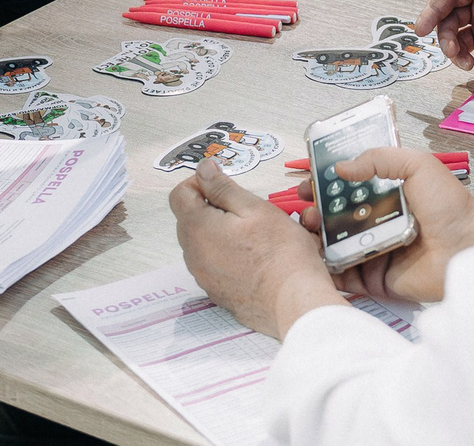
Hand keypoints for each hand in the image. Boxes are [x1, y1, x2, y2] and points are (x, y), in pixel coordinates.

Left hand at [172, 159, 346, 337]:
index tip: (220, 184)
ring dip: (220, 232)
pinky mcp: (218, 292)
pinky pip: (214, 265)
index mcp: (198, 229)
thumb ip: (223, 187)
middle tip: (244, 209)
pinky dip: (227, 255)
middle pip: (189, 220)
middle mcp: (194, 255)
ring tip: (253, 234)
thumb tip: (204, 170)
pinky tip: (254, 256)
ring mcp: (204, 277)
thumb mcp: (254, 208)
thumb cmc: (281, 256)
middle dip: (211, 208)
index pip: (179, 195)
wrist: (294, 302)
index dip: (199, 183)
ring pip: (203, 243)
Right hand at [296, 148, 473, 307]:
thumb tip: (342, 166)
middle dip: (316, 210)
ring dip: (316, 236)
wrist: (467, 249)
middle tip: (305, 206)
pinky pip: (344, 274)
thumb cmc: (451, 208)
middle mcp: (378, 222)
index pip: (349, 187)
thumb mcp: (417, 165)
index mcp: (389, 195)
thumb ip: (379, 159)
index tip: (310, 179)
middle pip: (336, 216)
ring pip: (334, 244)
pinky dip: (326, 268)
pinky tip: (314, 256)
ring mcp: (374, 250)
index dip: (328, 183)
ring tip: (308, 227)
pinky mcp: (374, 278)